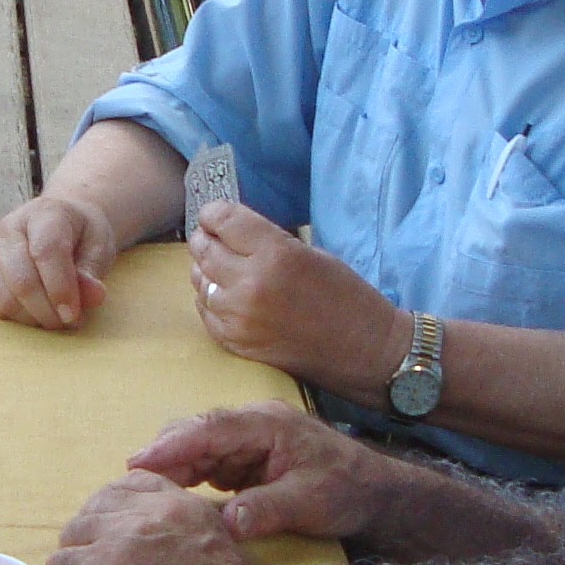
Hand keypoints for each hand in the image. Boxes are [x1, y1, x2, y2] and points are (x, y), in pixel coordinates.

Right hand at [0, 190, 122, 330]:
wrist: (59, 223)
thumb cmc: (80, 236)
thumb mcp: (98, 247)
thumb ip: (92, 272)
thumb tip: (95, 296)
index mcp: (43, 213)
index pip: (46, 251)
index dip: (60, 288)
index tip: (73, 315)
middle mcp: (9, 228)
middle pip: (21, 280)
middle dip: (48, 311)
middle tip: (71, 321)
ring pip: (4, 297)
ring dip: (33, 317)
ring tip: (55, 315)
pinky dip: (15, 317)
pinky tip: (34, 311)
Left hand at [43, 470, 276, 564]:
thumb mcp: (214, 546)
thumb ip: (181, 535)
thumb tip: (151, 554)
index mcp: (179, 503)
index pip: (130, 483)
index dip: (111, 510)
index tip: (108, 541)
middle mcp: (150, 510)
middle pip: (93, 507)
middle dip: (85, 539)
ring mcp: (124, 535)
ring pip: (70, 536)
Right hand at [127, 403, 407, 546]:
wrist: (379, 494)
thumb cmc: (348, 491)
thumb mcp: (309, 503)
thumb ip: (266, 510)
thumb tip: (225, 525)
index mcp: (268, 425)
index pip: (210, 429)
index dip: (172, 445)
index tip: (138, 462)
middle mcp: (255, 425)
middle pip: (197, 432)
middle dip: (164, 455)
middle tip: (131, 482)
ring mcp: (252, 441)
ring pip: (200, 448)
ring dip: (175, 469)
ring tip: (143, 494)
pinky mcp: (250, 459)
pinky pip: (212, 463)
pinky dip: (191, 477)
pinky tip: (173, 497)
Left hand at [189, 202, 403, 394]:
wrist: (363, 350)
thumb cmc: (346, 297)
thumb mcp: (311, 253)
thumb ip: (266, 241)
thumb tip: (229, 231)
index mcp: (276, 254)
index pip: (223, 220)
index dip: (214, 213)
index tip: (215, 215)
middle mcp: (251, 285)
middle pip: (205, 249)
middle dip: (206, 239)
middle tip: (212, 238)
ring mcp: (240, 318)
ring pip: (201, 282)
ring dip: (207, 272)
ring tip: (222, 269)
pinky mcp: (236, 343)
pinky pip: (206, 312)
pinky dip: (211, 300)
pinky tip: (226, 296)